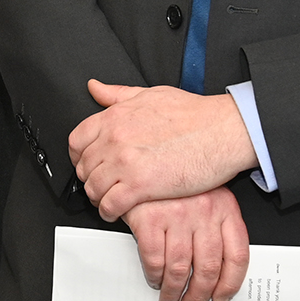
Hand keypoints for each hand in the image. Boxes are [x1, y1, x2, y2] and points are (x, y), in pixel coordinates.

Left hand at [68, 81, 257, 219]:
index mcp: (115, 117)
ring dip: (98, 197)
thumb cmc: (194, 114)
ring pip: (93, 188)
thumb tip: (95, 88)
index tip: (86, 163)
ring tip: (108, 200)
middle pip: (84, 166)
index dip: (79, 156)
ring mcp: (125, 162)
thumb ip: (118, 94)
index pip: (77, 140)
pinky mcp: (141, 185)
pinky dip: (110, 212)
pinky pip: (110, 205)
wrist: (222, 130)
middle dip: (90, 178)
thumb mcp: (150, 94)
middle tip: (101, 183)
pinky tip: (117, 211)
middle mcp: (115, 138)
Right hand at [124, 186, 250, 300]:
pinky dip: (154, 276)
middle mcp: (204, 212)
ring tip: (170, 299)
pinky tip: (155, 280)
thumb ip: (217, 228)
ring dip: (174, 292)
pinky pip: (155, 260)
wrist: (143, 161)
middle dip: (199, 295)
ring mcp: (177, 215)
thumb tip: (218, 273)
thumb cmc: (175, 184)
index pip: (237, 256)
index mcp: (225, 208)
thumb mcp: (207, 197)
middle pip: (209, 268)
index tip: (221, 297)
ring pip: (180, 269)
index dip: (230, 284)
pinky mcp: (149, 218)